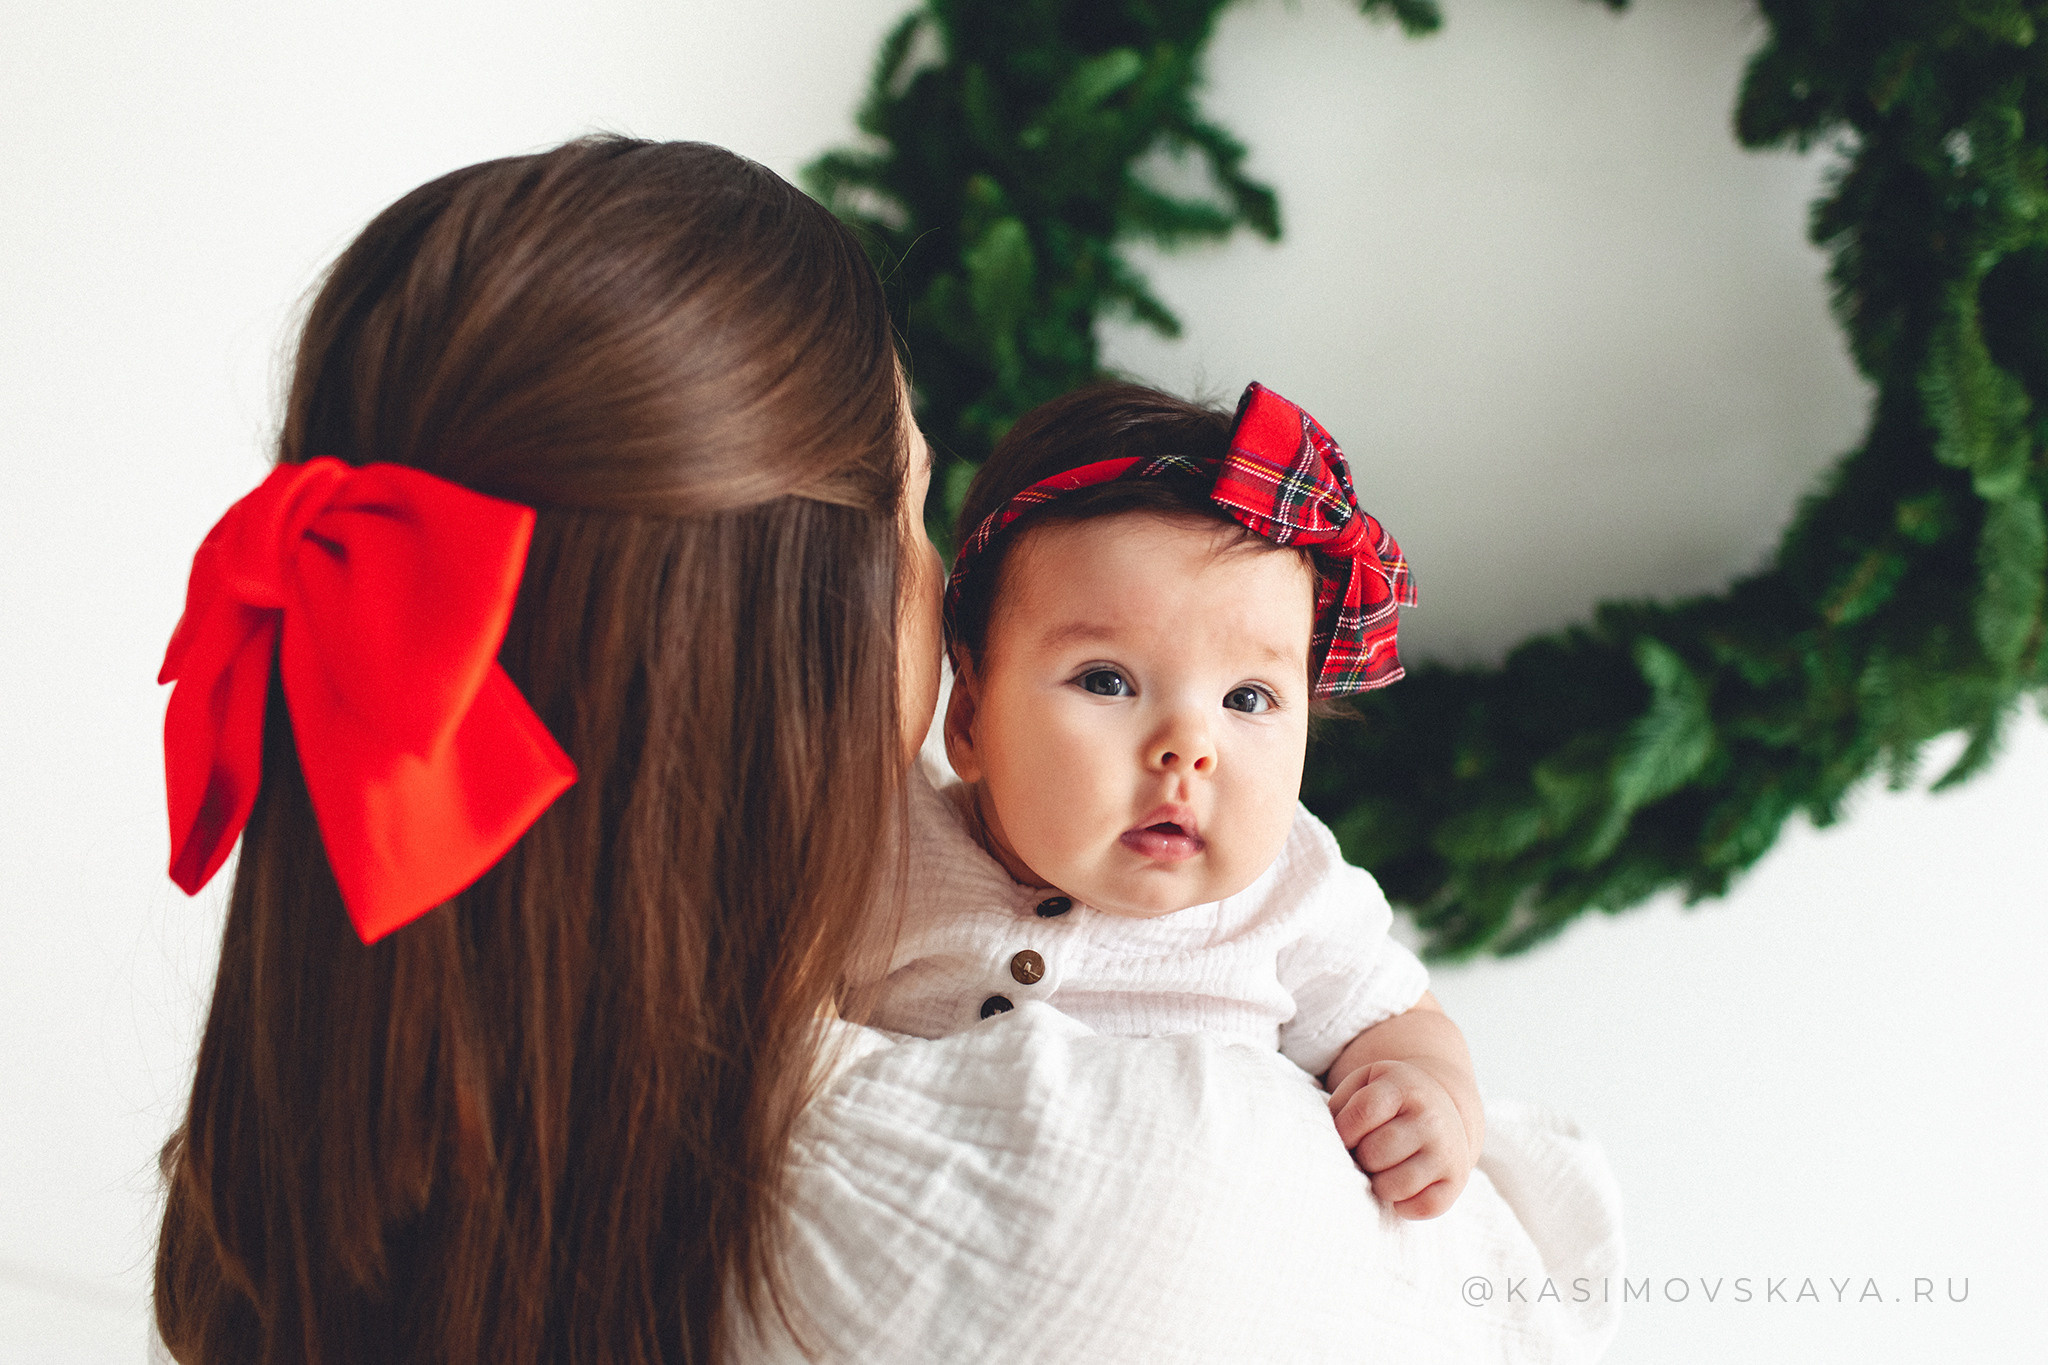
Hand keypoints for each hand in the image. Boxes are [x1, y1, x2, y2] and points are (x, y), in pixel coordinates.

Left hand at [1326, 1058, 1474, 1219]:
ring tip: (1383, 1169)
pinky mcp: (1456, 1180)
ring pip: (1394, 1186)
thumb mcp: (1364, 1084)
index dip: (1345, 1130)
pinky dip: (1404, 1206)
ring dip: (1379, 1184)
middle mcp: (1431, 1118)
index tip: (1348, 1134)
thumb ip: (1341, 1106)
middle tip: (1368, 1152)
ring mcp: (1446, 1150)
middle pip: (1375, 1153)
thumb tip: (1335, 1144)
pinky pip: (1422, 1208)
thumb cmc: (1390, 1101)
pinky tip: (1401, 1189)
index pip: (1363, 1114)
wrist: (1442, 1106)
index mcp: (1404, 1087)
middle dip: (1361, 1157)